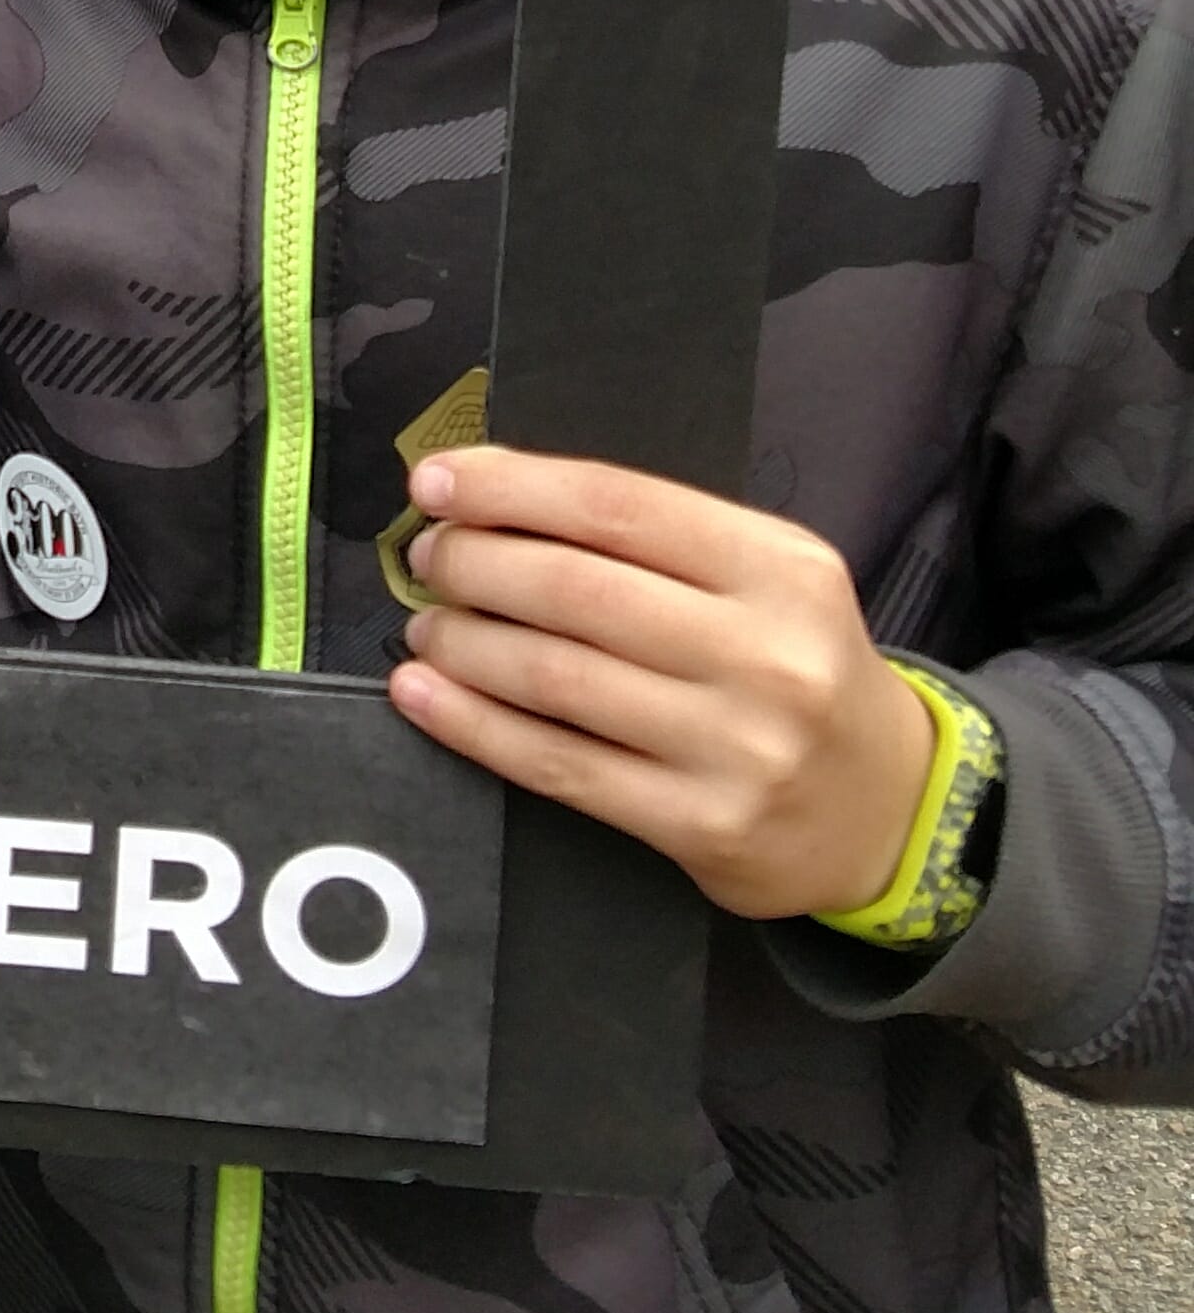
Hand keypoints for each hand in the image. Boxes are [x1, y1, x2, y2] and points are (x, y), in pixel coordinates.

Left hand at [391, 445, 938, 921]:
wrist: (890, 806)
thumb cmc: (796, 665)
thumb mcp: (761, 578)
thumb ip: (650, 537)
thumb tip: (493, 500)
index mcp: (779, 568)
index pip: (616, 506)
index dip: (511, 489)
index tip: (435, 484)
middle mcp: (767, 655)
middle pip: (576, 590)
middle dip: (475, 565)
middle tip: (428, 559)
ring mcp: (738, 748)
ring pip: (556, 677)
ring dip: (463, 644)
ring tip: (426, 627)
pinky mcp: (704, 828)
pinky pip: (559, 766)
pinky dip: (473, 725)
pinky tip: (422, 696)